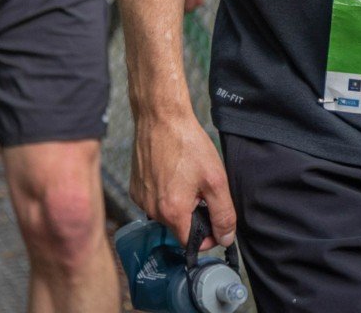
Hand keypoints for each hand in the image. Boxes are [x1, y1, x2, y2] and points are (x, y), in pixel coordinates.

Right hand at [131, 106, 235, 250]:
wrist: (160, 117)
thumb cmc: (187, 144)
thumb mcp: (215, 179)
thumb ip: (223, 214)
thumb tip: (226, 239)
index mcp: (172, 212)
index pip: (190, 243)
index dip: (207, 235)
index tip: (213, 218)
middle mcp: (151, 209)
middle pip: (178, 227)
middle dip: (193, 214)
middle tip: (201, 189)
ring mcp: (140, 198)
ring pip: (166, 213)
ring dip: (179, 203)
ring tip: (185, 177)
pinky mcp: (134, 187)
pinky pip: (154, 200)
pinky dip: (164, 193)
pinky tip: (171, 172)